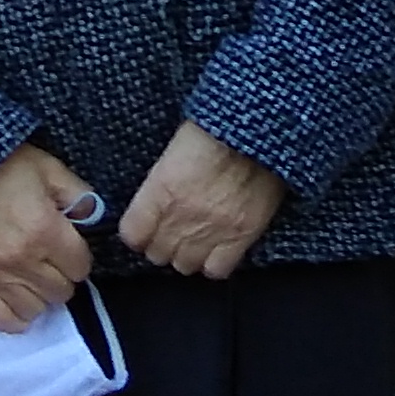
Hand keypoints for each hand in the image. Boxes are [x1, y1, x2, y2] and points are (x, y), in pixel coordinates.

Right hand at [0, 143, 97, 332]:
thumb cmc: (6, 167)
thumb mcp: (50, 169)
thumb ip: (79, 195)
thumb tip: (93, 219)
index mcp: (44, 230)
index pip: (80, 267)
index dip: (79, 256)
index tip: (71, 247)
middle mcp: (21, 259)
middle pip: (61, 292)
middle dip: (63, 276)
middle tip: (53, 261)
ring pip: (35, 309)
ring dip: (41, 295)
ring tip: (35, 278)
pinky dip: (14, 318)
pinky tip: (19, 302)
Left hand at [119, 121, 288, 280]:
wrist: (262, 129)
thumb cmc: (219, 125)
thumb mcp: (177, 146)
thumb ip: (162, 180)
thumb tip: (155, 198)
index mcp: (161, 189)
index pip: (132, 235)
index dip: (138, 233)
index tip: (144, 228)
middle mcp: (182, 216)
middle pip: (158, 254)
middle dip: (162, 244)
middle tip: (172, 231)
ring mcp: (213, 229)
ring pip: (185, 266)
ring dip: (186, 255)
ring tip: (195, 240)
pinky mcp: (242, 235)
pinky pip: (218, 270)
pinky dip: (214, 263)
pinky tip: (217, 248)